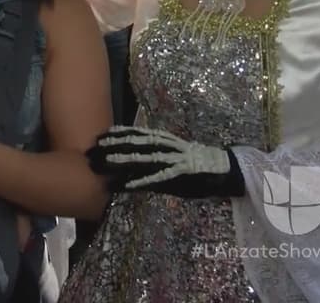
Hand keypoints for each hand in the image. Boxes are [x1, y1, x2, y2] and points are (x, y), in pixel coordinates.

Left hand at [87, 126, 242, 197]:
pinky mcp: (179, 175)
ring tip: (103, 162)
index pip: (140, 135)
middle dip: (114, 146)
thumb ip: (159, 158)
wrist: (226, 169)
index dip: (120, 134)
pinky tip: (123, 185)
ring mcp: (173, 160)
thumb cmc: (200, 166)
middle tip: (93, 149)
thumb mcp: (177, 158)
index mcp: (167, 142)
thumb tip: (137, 161)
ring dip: (121, 160)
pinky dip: (139, 182)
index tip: (101, 135)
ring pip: (143, 158)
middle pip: (136, 144)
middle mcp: (168, 147)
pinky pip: (155, 179)